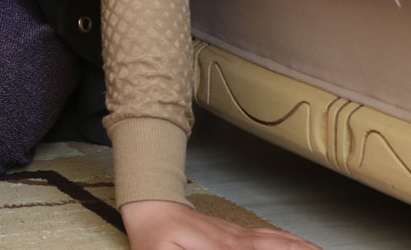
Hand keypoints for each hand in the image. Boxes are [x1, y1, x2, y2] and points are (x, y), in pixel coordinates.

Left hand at [122, 200, 323, 249]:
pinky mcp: (234, 231)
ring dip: (304, 248)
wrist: (148, 206)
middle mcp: (235, 239)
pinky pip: (270, 236)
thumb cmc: (153, 236)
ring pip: (279, 241)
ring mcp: (237, 233)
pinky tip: (301, 244)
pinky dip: (291, 240)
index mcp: (221, 248)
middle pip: (279, 248)